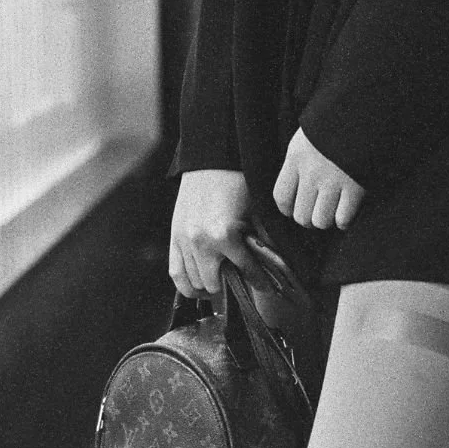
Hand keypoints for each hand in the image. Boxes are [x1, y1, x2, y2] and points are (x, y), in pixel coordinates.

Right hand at [169, 170, 271, 297]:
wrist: (211, 160)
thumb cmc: (237, 182)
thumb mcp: (255, 211)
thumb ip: (262, 240)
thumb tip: (274, 264)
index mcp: (224, 235)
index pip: (245, 270)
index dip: (259, 281)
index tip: (267, 287)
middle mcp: (201, 242)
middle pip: (214, 283)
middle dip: (230, 285)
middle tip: (240, 281)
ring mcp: (184, 241)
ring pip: (194, 282)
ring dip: (208, 286)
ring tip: (220, 285)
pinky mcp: (173, 236)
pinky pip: (175, 272)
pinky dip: (186, 284)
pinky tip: (199, 285)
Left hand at [273, 128, 364, 229]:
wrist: (364, 109)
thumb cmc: (335, 121)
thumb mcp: (308, 136)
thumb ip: (300, 161)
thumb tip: (297, 188)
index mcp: (296, 157)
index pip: (281, 196)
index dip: (287, 209)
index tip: (294, 209)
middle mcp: (311, 172)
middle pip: (301, 215)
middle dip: (309, 219)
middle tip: (317, 212)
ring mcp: (334, 181)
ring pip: (321, 221)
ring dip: (327, 220)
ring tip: (332, 212)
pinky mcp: (355, 187)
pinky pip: (343, 218)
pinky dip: (344, 220)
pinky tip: (346, 211)